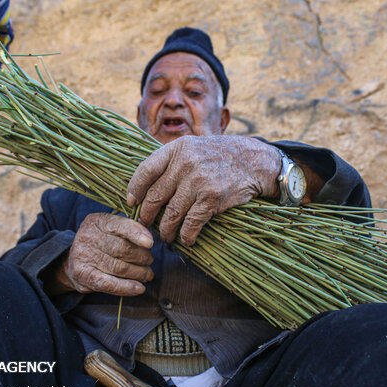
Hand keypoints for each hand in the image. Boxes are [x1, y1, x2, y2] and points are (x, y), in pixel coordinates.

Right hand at [49, 213, 153, 295]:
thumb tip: (149, 239)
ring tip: (147, 274)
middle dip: (141, 257)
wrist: (71, 259)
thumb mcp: (110, 228)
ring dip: (139, 273)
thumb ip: (128, 229)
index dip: (136, 234)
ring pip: (119, 267)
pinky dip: (127, 287)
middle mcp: (88, 236)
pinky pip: (109, 284)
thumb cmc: (99, 242)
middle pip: (122, 249)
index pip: (119, 225)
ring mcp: (84, 256)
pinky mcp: (83, 275)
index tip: (150, 243)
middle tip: (149, 261)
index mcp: (97, 221)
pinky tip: (139, 288)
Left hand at [127, 135, 281, 245]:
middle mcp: (185, 163)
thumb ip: (172, 160)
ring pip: (171, 213)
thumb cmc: (221, 156)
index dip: (135, 188)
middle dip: (147, 215)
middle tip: (145, 224)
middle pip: (155, 196)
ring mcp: (198, 181)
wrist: (254, 161)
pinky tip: (186, 239)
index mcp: (176, 149)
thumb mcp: (194, 147)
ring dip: (166, 229)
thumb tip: (147, 182)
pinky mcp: (211, 198)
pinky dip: (186, 235)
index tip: (131, 202)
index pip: (146, 170)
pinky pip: (191, 223)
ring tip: (166, 236)